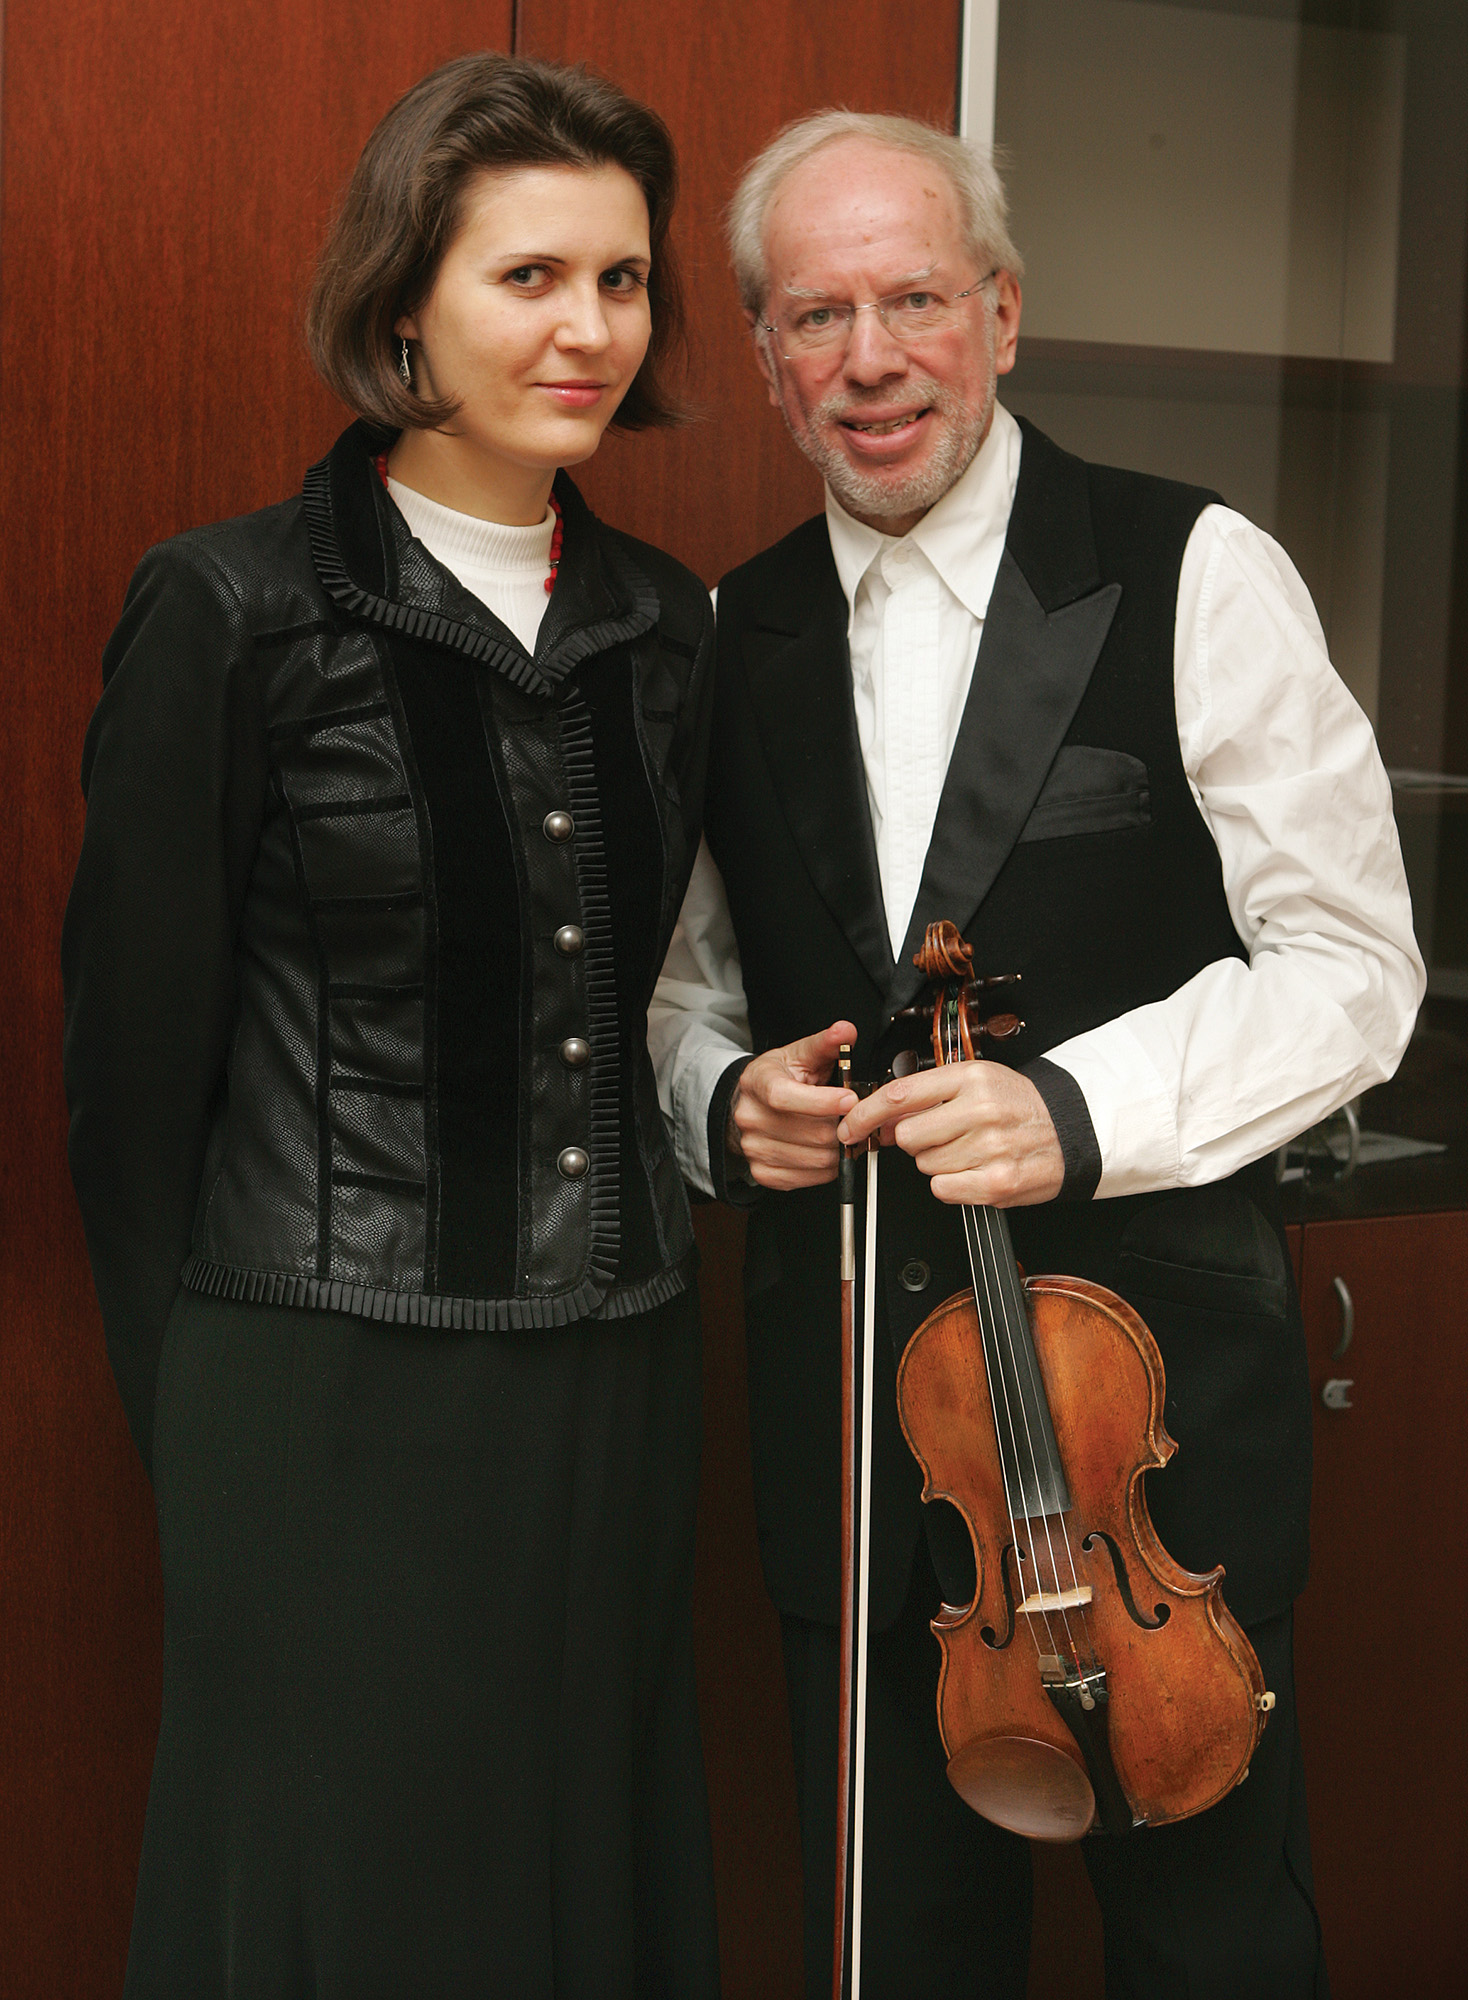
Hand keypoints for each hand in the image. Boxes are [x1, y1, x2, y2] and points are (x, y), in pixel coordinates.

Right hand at [728, 1021, 858, 1190]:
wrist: (749, 1105)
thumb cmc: (777, 1078)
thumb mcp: (798, 1054)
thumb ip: (825, 1043)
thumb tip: (845, 1031)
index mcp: (758, 1082)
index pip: (784, 1097)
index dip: (821, 1102)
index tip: (849, 1099)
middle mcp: (751, 1117)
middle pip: (810, 1132)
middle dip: (843, 1126)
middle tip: (857, 1117)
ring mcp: (755, 1148)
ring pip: (815, 1158)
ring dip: (840, 1149)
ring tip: (845, 1132)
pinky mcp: (764, 1173)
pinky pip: (809, 1178)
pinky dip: (828, 1167)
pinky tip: (828, 1149)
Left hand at [836, 1062, 1064, 1206]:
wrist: (1068, 1130)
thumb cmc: (1016, 1105)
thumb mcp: (975, 1081)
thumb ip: (926, 1095)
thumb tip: (878, 1119)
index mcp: (971, 1077)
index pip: (900, 1094)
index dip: (866, 1113)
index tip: (851, 1126)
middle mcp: (981, 1109)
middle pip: (907, 1135)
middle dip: (915, 1140)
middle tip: (942, 1135)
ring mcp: (990, 1147)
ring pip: (925, 1165)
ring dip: (938, 1162)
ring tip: (969, 1150)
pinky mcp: (997, 1182)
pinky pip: (942, 1189)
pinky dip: (951, 1184)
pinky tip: (973, 1169)